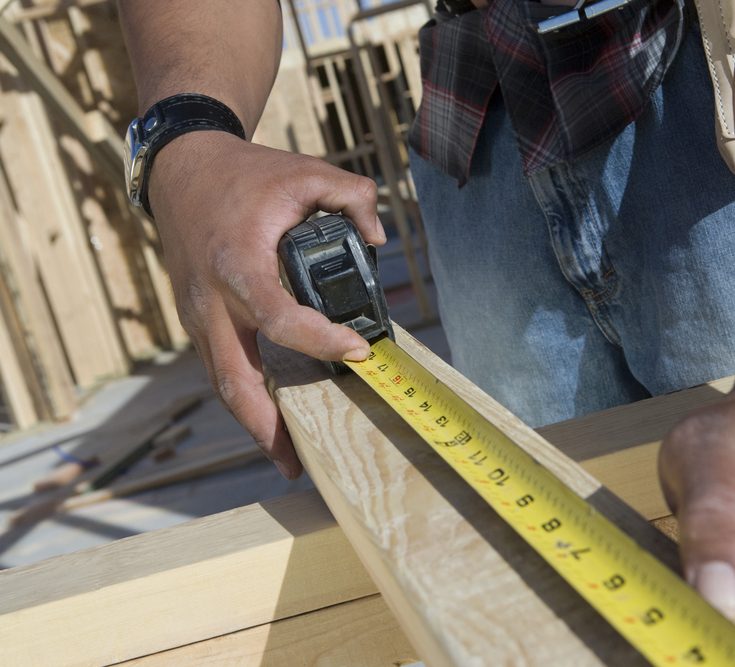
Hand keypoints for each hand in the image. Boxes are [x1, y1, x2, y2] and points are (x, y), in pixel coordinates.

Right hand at [148, 131, 383, 478]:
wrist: (181, 170)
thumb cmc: (244, 174)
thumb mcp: (304, 171)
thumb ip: (352, 196)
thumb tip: (378, 237)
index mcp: (236, 262)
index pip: (278, 316)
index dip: (320, 339)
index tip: (360, 351)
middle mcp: (211, 299)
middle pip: (233, 378)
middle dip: (266, 425)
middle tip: (300, 461)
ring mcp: (198, 315)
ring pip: (223, 382)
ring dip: (254, 422)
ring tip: (289, 456)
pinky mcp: (198, 321)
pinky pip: (221, 368)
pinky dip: (246, 396)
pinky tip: (274, 416)